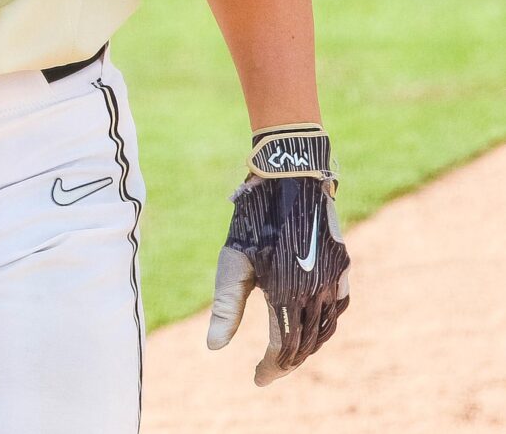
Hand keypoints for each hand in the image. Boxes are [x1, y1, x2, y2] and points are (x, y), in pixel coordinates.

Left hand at [207, 125, 349, 384]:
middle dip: (286, 363)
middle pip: (305, 345)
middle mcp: (316, 293)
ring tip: (286, 356)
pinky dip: (324, 328)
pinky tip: (311, 330)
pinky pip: (337, 310)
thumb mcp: (233, 260)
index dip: (270, 368)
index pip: (282, 348)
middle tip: (268, 371)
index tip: (256, 379)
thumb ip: (226, 307)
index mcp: (286, 293)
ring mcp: (334, 281)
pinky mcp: (343, 268)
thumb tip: (213, 348)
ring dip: (306, 348)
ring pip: (324, 331)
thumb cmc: (254, 217)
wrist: (290, 177)